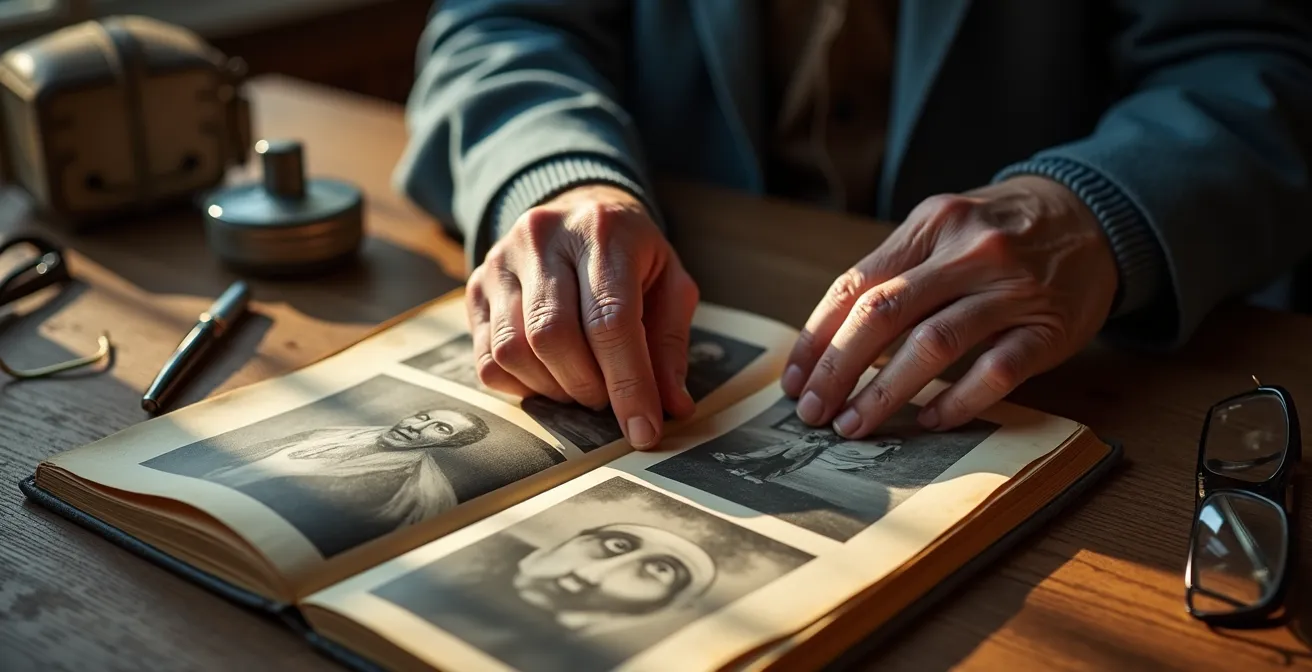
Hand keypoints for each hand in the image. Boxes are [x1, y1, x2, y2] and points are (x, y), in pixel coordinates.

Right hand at [466, 184, 698, 448]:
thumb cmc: (632, 256)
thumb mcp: (669, 285)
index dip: (628, 385)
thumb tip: (672, 407)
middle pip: (553, 337)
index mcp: (603, 231)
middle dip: (587, 387)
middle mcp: (543, 238)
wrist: (577, 209)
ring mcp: (500, 262)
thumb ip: (669, 344)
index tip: (644, 431)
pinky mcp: (475, 287)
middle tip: (608, 400)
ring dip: (554, 389)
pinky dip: (523, 385)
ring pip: (514, 352)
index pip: (610, 321)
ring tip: (581, 385)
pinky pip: (488, 359)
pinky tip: (550, 375)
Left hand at [782, 176, 1118, 436]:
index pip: (857, 285)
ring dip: (883, 392)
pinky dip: (956, 401)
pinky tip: (928, 420)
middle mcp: (968, 251)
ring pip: (932, 344)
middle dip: (838, 369)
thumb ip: (896, 274)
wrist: (1094, 216)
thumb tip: (831, 343)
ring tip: (853, 424)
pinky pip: (995, 372)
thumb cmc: (1000, 234)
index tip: (795, 379)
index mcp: (931, 225)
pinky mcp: (1049, 327)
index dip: (818, 337)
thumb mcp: (945, 230)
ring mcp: (1011, 289)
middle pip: (884, 314)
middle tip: (812, 412)